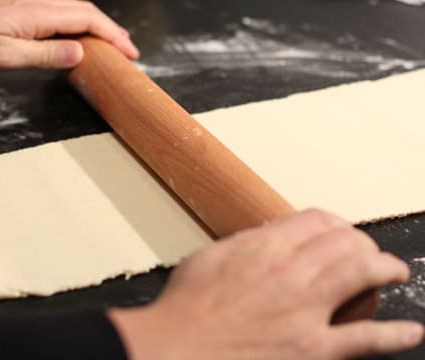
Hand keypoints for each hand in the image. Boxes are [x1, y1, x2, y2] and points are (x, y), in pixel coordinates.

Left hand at [0, 0, 138, 69]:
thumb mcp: (4, 56)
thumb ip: (44, 55)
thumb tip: (79, 55)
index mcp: (39, 14)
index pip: (87, 21)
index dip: (112, 36)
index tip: (129, 53)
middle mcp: (41, 3)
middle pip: (88, 12)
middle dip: (113, 31)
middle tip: (130, 50)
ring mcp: (35, 3)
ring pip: (79, 9)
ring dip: (101, 25)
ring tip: (116, 42)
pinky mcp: (28, 6)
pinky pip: (66, 11)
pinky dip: (84, 22)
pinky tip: (86, 33)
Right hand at [110, 209, 423, 359]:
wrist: (175, 349)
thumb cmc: (187, 306)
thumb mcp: (211, 256)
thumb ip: (247, 242)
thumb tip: (270, 236)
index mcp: (265, 246)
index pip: (317, 219)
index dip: (335, 222)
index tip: (338, 230)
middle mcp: (291, 271)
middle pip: (346, 241)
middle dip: (362, 242)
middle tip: (367, 250)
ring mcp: (305, 310)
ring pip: (362, 274)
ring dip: (386, 269)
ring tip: (394, 272)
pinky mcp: (312, 349)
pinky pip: (365, 338)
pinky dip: (393, 334)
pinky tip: (410, 331)